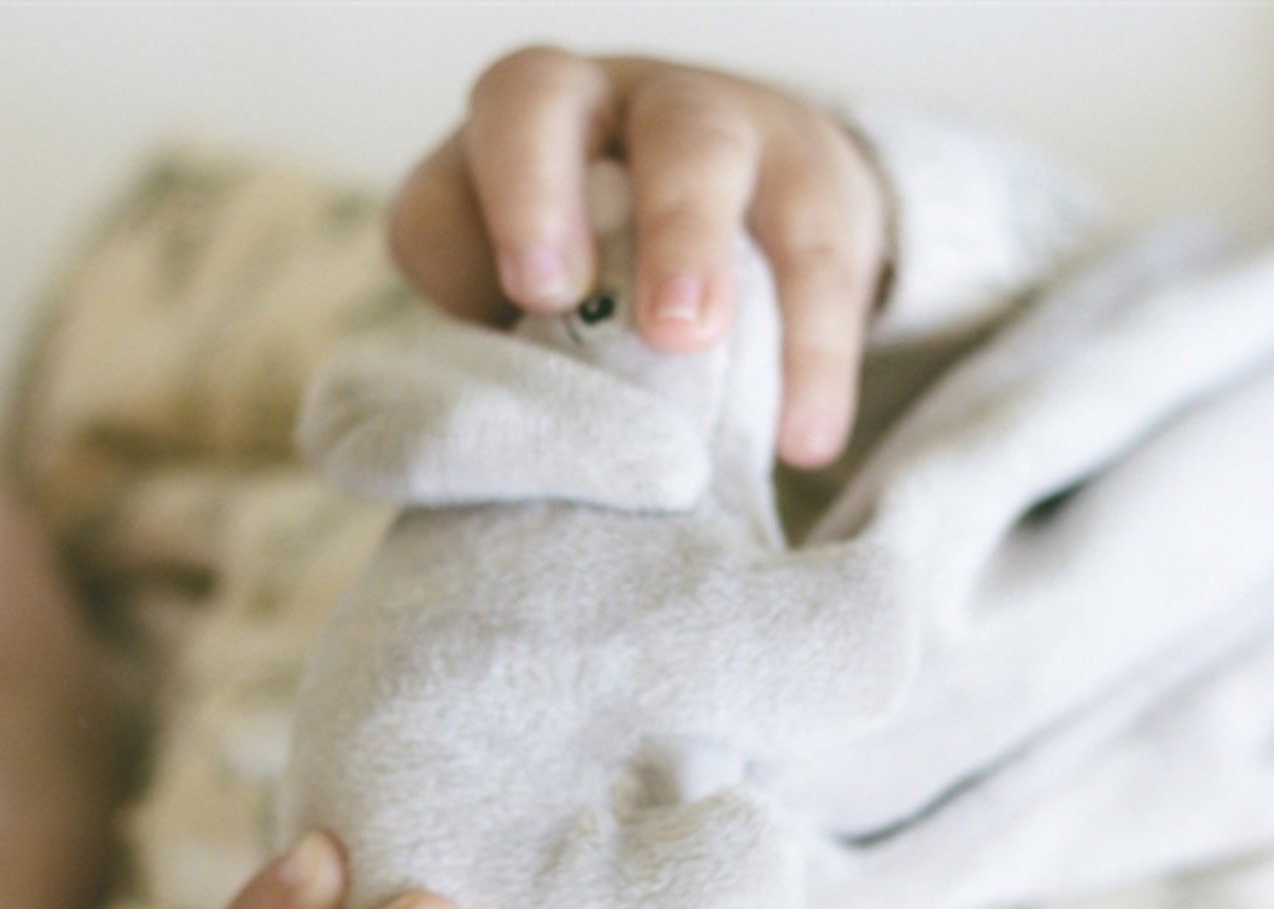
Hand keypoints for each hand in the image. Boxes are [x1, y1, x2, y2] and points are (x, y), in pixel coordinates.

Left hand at [388, 47, 890, 468]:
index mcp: (517, 133)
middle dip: (543, 195)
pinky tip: (805, 441)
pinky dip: (810, 356)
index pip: (456, 157)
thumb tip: (505, 437)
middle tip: (556, 297)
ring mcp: (717, 128)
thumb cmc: (619, 283)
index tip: (520, 298)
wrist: (769, 233)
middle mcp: (602, 106)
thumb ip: (512, 344)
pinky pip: (817, 261)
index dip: (481, 210)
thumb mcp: (548, 304)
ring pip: (696, 150)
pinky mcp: (815, 184)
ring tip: (686, 342)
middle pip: (548, 104)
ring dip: (686, 246)